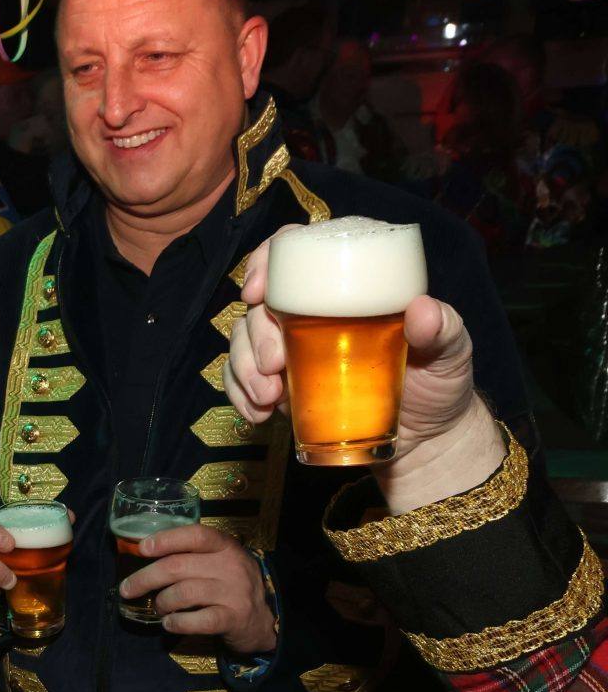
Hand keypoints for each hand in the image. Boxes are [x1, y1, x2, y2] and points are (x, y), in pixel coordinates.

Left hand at [118, 524, 277, 653]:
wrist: (262, 620)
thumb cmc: (229, 587)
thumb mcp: (219, 563)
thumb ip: (191, 555)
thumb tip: (144, 552)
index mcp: (226, 547)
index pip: (196, 535)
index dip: (166, 539)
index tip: (143, 548)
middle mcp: (231, 566)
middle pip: (178, 566)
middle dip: (145, 578)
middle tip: (127, 589)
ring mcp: (234, 593)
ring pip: (184, 593)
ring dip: (162, 602)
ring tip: (158, 608)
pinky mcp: (233, 618)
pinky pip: (197, 620)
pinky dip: (177, 623)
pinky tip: (169, 623)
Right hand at [229, 226, 502, 512]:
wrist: (426, 439)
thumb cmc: (440, 384)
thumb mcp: (452, 352)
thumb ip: (443, 329)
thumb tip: (422, 309)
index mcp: (352, 284)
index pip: (299, 251)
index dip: (266, 259)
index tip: (257, 292)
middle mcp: (316, 308)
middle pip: (263, 301)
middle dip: (254, 333)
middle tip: (272, 365)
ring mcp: (294, 345)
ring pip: (243, 338)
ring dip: (242, 367)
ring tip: (267, 397)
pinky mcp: (282, 381)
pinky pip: (241, 378)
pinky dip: (239, 394)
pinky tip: (257, 413)